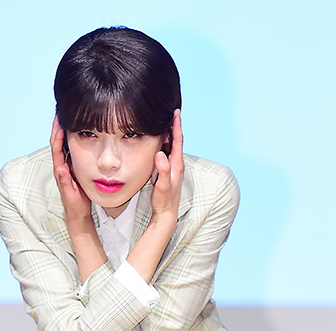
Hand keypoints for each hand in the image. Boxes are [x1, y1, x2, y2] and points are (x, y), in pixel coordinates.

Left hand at [50, 117, 92, 232]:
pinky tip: (75, 132)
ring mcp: (65, 166)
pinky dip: (70, 139)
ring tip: (66, 116)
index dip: (57, 134)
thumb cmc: (75, 205)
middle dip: (58, 127)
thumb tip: (60, 169)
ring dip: (63, 131)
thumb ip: (65, 182)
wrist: (77, 213)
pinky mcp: (71, 168)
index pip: (56, 148)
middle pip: (57, 142)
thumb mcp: (71, 195)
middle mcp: (61, 166)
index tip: (60, 120)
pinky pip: (69, 150)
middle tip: (61, 111)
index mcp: (60, 170)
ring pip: (62, 145)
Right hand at [150, 109, 183, 225]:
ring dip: (168, 133)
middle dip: (172, 125)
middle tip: (168, 112)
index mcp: (176, 164)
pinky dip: (162, 144)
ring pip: (170, 146)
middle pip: (175, 140)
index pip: (178, 140)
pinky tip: (157, 141)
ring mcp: (171, 168)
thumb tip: (160, 154)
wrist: (166, 214)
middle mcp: (176, 164)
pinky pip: (165, 153)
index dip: (177, 126)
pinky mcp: (166, 171)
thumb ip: (163, 171)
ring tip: (163, 122)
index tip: (176, 112)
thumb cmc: (165, 201)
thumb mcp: (163, 186)